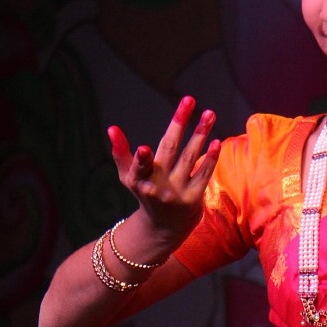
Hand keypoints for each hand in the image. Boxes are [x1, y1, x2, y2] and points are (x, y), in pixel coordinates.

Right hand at [106, 96, 220, 252]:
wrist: (164, 228)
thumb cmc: (145, 194)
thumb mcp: (129, 176)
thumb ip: (120, 152)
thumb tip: (111, 128)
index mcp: (138, 180)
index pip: (138, 168)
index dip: (140, 160)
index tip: (143, 149)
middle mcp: (158, 187)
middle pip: (169, 150)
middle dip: (179, 123)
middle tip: (189, 99)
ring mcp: (177, 194)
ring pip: (190, 158)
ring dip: (200, 134)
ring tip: (209, 114)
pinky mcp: (193, 199)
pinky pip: (203, 175)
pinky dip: (210, 159)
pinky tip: (216, 142)